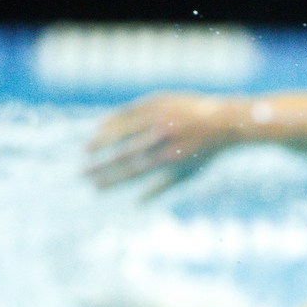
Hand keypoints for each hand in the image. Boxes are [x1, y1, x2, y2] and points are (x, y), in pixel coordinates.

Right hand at [86, 93, 247, 198]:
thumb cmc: (203, 152)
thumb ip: (160, 189)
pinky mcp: (159, 102)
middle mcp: (162, 138)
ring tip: (85, 150)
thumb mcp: (186, 174)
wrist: (223, 121)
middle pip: (124, 154)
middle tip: (82, 172)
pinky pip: (130, 111)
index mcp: (168, 159)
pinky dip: (114, 119)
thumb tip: (137, 204)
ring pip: (123, 130)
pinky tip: (100, 126)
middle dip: (101, 164)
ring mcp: (160, 118)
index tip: (94, 186)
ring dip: (101, 141)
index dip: (111, 180)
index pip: (133, 173)